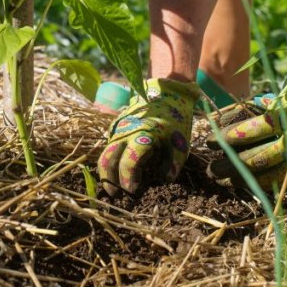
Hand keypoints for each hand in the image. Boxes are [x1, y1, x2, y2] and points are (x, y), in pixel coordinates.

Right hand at [98, 78, 198, 195]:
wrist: (164, 92)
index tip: (133, 191)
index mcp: (142, 135)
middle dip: (108, 180)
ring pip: (104, 153)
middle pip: (106, 160)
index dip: (128, 180)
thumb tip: (165, 180)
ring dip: (108, 171)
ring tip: (115, 185)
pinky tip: (119, 168)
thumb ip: (174, 162)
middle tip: (115, 194)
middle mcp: (125, 132)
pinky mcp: (115, 126)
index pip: (128, 162)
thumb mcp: (181, 140)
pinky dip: (111, 159)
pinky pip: (109, 146)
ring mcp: (117, 128)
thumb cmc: (175, 118)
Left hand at [206, 85, 286, 188]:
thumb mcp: (280, 100)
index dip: (226, 136)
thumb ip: (253, 111)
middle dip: (228, 164)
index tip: (208, 138)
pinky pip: (277, 181)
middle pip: (253, 158)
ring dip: (239, 178)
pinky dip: (258, 184)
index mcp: (285, 118)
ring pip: (263, 173)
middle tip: (210, 167)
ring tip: (221, 178)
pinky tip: (243, 185)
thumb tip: (219, 121)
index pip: (249, 131)